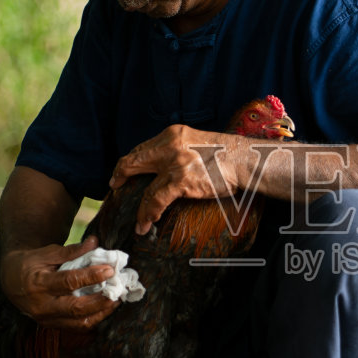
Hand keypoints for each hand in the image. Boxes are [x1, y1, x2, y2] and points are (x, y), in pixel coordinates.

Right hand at [0, 235, 119, 330]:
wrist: (11, 280)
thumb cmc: (31, 263)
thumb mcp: (47, 253)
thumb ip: (71, 251)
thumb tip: (95, 242)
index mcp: (38, 284)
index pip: (69, 282)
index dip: (91, 276)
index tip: (110, 269)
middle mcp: (42, 305)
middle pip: (76, 307)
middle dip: (100, 300)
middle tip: (118, 289)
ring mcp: (46, 319)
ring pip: (79, 322)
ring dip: (101, 312)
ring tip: (116, 300)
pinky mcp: (51, 326)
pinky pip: (76, 327)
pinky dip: (94, 319)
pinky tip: (105, 309)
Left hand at [109, 126, 251, 234]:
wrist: (243, 159)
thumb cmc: (226, 155)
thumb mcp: (197, 143)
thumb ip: (180, 150)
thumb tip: (166, 168)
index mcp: (172, 134)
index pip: (143, 148)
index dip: (130, 161)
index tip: (123, 172)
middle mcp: (169, 145)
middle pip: (134, 161)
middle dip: (120, 175)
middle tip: (115, 187)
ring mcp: (174, 163)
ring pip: (145, 188)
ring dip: (139, 208)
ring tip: (137, 222)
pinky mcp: (181, 180)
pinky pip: (157, 201)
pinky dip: (149, 214)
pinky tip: (147, 223)